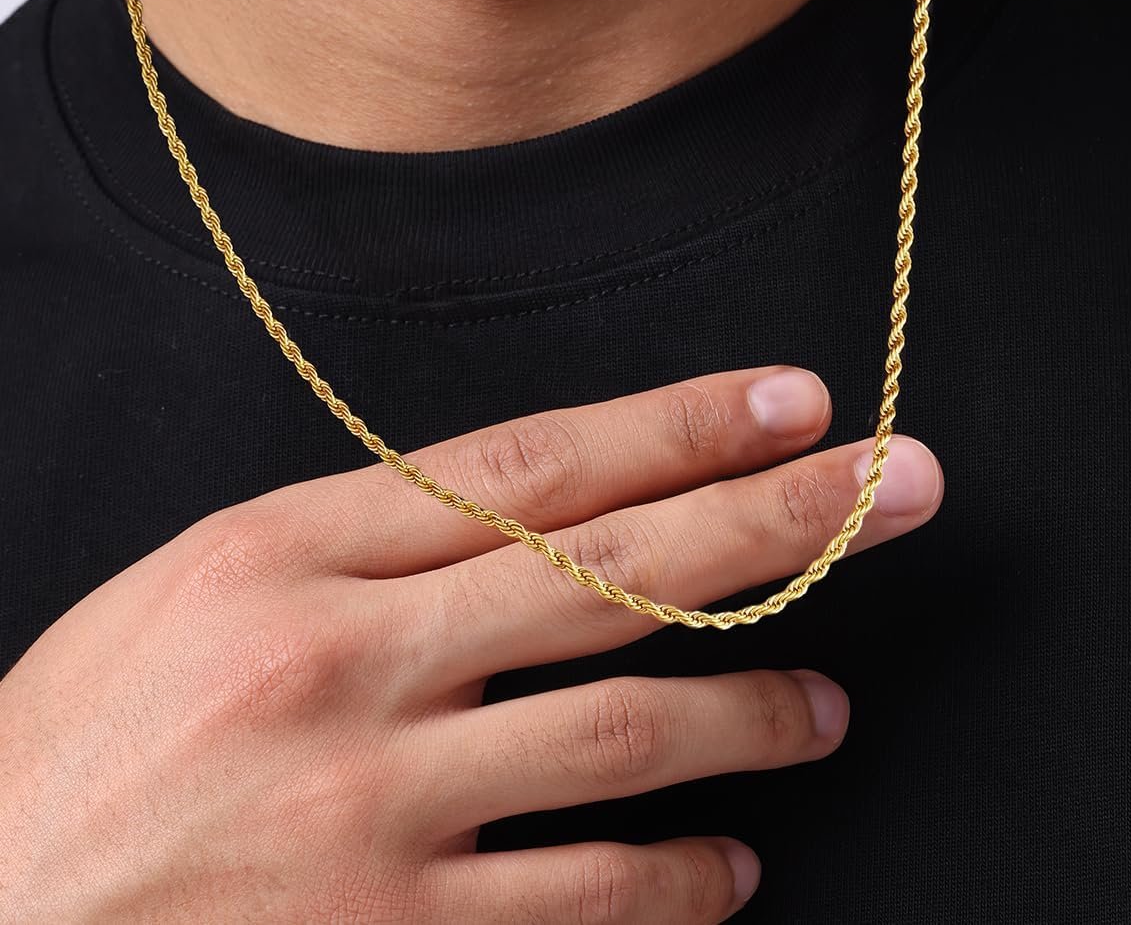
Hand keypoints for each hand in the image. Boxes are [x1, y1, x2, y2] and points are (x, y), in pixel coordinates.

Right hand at [0, 364, 941, 922]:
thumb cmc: (84, 740)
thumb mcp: (200, 587)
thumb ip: (365, 542)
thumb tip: (538, 509)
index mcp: (290, 552)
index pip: (531, 466)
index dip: (679, 425)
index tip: (791, 403)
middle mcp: (344, 666)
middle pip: (612, 572)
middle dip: (778, 522)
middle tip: (899, 490)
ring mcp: (372, 811)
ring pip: (625, 739)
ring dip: (755, 711)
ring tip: (826, 706)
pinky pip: (580, 906)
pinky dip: (679, 883)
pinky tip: (730, 869)